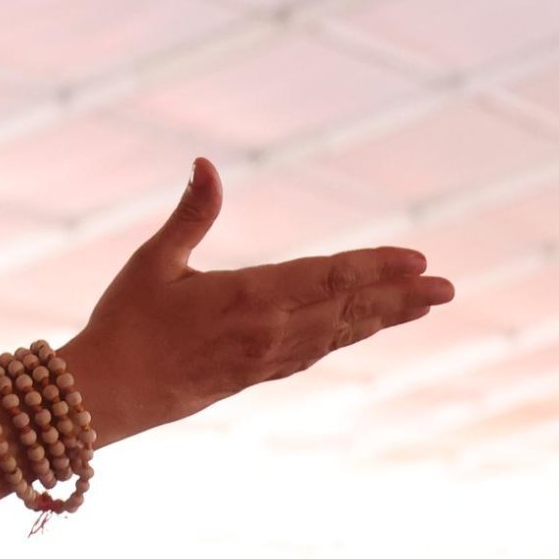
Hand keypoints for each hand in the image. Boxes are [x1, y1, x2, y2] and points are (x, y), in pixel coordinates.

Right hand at [63, 161, 451, 442]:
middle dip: (402, 297)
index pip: (330, 277)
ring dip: (383, 317)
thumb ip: (191, 214)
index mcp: (250, 298)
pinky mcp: (257, 374)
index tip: (418, 259)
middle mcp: (270, 332)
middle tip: (449, 288)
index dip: (377, 267)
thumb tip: (206, 163)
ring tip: (423, 305)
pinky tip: (363, 326)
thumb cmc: (126, 322)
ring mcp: (267, 358)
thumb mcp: (154, 261)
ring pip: (340, 333)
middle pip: (349, 309)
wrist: (109, 395)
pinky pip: (316, 350)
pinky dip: (348, 335)